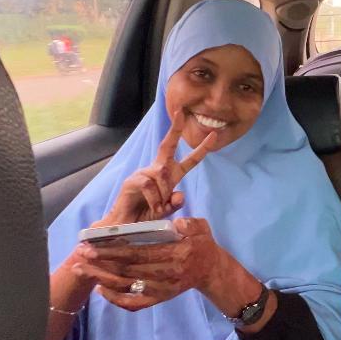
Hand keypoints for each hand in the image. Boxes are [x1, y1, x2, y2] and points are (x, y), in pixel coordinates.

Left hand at [74, 217, 260, 312]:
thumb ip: (190, 225)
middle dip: (101, 263)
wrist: (211, 270)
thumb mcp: (202, 228)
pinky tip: (100, 290)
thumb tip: (176, 224)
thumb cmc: (201, 244)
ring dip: (102, 279)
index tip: (93, 246)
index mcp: (176, 256)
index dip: (114, 251)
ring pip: (127, 287)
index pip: (139, 254)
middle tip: (81, 255)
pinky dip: (116, 299)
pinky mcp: (160, 298)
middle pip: (127, 271)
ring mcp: (162, 290)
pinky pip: (135, 303)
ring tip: (83, 269)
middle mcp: (167, 275)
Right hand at [98, 111, 216, 225]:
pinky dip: (154, 199)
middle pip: (168, 145)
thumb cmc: (146, 216)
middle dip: (175, 129)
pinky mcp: (133, 180)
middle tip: (180, 114)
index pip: (189, 160)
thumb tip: (180, 195)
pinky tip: (152, 207)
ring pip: (162, 174)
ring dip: (164, 193)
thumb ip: (175, 204)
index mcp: (171, 176)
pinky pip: (149, 184)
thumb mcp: (166, 212)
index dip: (202, 149)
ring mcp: (144, 173)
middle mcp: (158, 170)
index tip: (214, 135)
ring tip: (159, 208)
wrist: (126, 226)